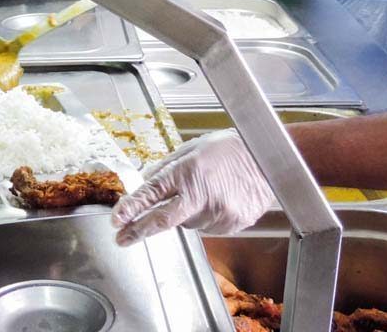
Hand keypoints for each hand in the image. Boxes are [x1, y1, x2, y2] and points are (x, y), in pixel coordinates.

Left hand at [112, 130, 274, 245]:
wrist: (269, 160)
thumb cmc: (230, 149)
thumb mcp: (192, 148)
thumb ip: (166, 166)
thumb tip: (144, 180)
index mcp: (187, 171)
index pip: (153, 192)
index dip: (132, 207)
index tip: (117, 218)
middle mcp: (201, 194)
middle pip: (163, 220)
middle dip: (139, 230)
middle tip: (121, 239)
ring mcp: (218, 213)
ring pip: (187, 222)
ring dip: (186, 212)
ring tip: (204, 191)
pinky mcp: (232, 224)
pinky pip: (207, 226)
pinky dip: (204, 216)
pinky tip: (217, 199)